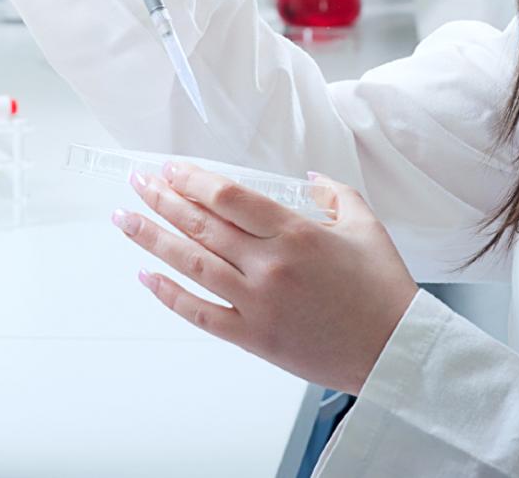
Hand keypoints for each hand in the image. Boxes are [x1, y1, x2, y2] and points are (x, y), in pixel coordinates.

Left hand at [113, 162, 418, 395]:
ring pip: (191, 264)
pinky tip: (146, 276)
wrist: (393, 349)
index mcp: (295, 233)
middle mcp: (268, 265)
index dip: (193, 180)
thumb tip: (308, 181)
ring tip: (125, 219)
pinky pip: (199, 313)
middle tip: (138, 182)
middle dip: (162, 199)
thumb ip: (334, 193)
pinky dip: (168, 295)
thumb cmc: (383, 289)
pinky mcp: (253, 336)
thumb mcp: (366, 225)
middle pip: (201, 224)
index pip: (228, 197)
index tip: (171, 169)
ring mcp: (256, 303)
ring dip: (152, 238)